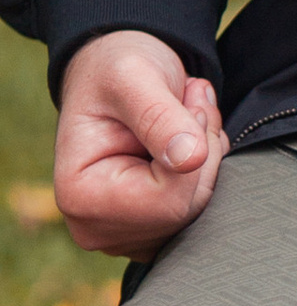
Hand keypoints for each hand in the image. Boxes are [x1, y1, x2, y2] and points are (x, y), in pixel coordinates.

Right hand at [55, 31, 227, 256]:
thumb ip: (159, 117)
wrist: (114, 75)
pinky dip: (205, 173)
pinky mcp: (149, 230)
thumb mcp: (134, 76)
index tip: (191, 102)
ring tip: (186, 117)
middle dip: (205, 152)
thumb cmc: (115, 70)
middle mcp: (95, 227)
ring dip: (208, 158)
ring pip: (199, 211)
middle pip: (186, 209)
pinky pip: (199, 211)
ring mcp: (123, 235)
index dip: (196, 148)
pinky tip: (187, 142)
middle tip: (193, 103)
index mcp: (80, 196)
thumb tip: (190, 160)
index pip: (168, 199)